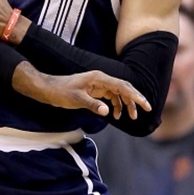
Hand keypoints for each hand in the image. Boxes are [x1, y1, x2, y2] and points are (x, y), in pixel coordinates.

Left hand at [13, 63, 150, 119]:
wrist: (48, 89)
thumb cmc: (61, 92)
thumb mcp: (76, 99)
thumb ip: (93, 105)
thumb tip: (107, 111)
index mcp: (99, 78)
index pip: (122, 86)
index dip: (135, 95)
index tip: (145, 105)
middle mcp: (100, 79)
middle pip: (123, 88)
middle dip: (134, 100)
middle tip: (144, 111)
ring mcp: (97, 84)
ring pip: (118, 93)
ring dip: (125, 104)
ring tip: (131, 117)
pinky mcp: (94, 90)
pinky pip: (110, 96)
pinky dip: (115, 105)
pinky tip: (115, 114)